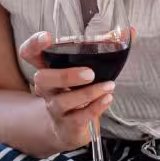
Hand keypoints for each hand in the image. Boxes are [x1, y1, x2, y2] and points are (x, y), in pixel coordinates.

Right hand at [18, 32, 114, 151]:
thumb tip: (130, 32)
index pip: (29, 53)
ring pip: (62, 101)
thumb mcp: (87, 69)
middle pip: (42, 79)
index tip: (48, 36)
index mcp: (48, 69)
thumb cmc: (78, 91)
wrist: (69, 128)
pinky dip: (95, 108)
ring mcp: (55, 108)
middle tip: (90, 73)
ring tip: (108, 86)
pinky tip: (107, 99)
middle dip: (65, 75)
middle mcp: (47, 88)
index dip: (34, 45)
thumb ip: (105, 50)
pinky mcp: (67, 125)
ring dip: (88, 93)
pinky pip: (78, 117)